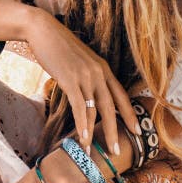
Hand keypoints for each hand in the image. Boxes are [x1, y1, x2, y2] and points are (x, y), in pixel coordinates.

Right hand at [25, 8, 141, 156]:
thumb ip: (89, 75)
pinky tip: (81, 137)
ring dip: (93, 133)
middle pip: (111, 107)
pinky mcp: (70, 80)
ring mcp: (85, 76)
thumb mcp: (81, 60)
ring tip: (91, 151)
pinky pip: (79, 106)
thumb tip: (90, 92)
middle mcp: (98, 72)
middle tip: (116, 152)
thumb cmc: (60, 47)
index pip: (121, 95)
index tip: (137, 130)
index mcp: (103, 68)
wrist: (43, 31)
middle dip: (114, 131)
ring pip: (94, 110)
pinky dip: (81, 124)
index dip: (129, 114)